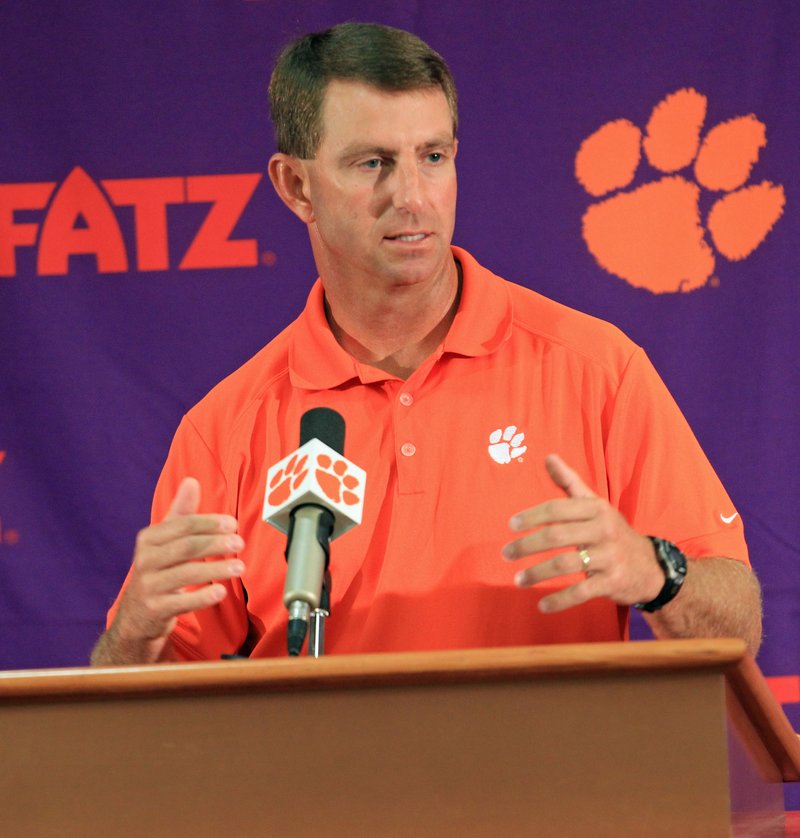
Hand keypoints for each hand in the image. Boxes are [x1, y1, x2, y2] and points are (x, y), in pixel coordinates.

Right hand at [111, 477, 245, 654]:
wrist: (137, 615)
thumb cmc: (158, 569)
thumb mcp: (165, 540)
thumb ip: (181, 513)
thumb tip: (192, 481)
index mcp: (149, 539)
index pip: (182, 525)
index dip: (209, 523)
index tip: (233, 524)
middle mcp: (145, 560)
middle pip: (185, 547)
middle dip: (215, 544)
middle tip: (240, 543)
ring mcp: (148, 586)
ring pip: (186, 574)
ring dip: (216, 570)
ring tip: (240, 567)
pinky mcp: (155, 609)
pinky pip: (181, 602)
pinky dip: (202, 597)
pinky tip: (221, 592)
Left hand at [503, 454, 663, 613]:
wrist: (651, 567)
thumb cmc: (612, 532)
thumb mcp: (595, 504)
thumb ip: (570, 482)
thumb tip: (548, 456)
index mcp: (596, 508)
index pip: (558, 509)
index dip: (532, 516)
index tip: (511, 525)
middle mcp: (604, 530)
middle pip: (558, 535)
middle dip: (527, 545)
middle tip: (507, 554)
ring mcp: (609, 557)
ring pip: (566, 564)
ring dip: (537, 574)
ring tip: (518, 580)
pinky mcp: (612, 582)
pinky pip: (581, 592)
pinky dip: (559, 600)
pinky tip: (542, 605)